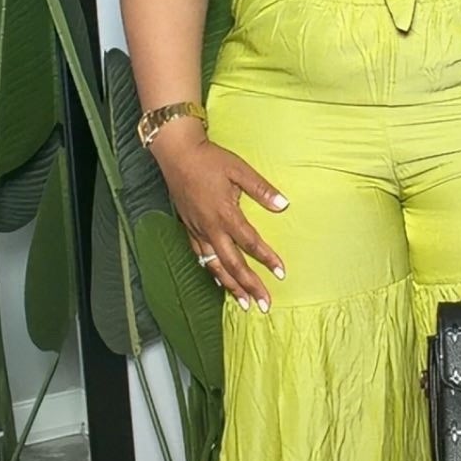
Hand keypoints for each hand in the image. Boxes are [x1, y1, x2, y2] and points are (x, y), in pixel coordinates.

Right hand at [151, 126, 287, 311]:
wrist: (177, 154)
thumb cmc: (210, 159)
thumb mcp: (239, 169)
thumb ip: (261, 189)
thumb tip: (283, 204)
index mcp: (225, 214)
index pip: (250, 243)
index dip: (267, 259)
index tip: (281, 273)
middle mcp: (211, 228)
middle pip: (233, 264)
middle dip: (249, 286)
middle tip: (264, 305)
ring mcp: (198, 230)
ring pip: (215, 266)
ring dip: (231, 286)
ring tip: (245, 303)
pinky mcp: (189, 228)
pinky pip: (201, 257)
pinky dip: (212, 272)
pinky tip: (220, 280)